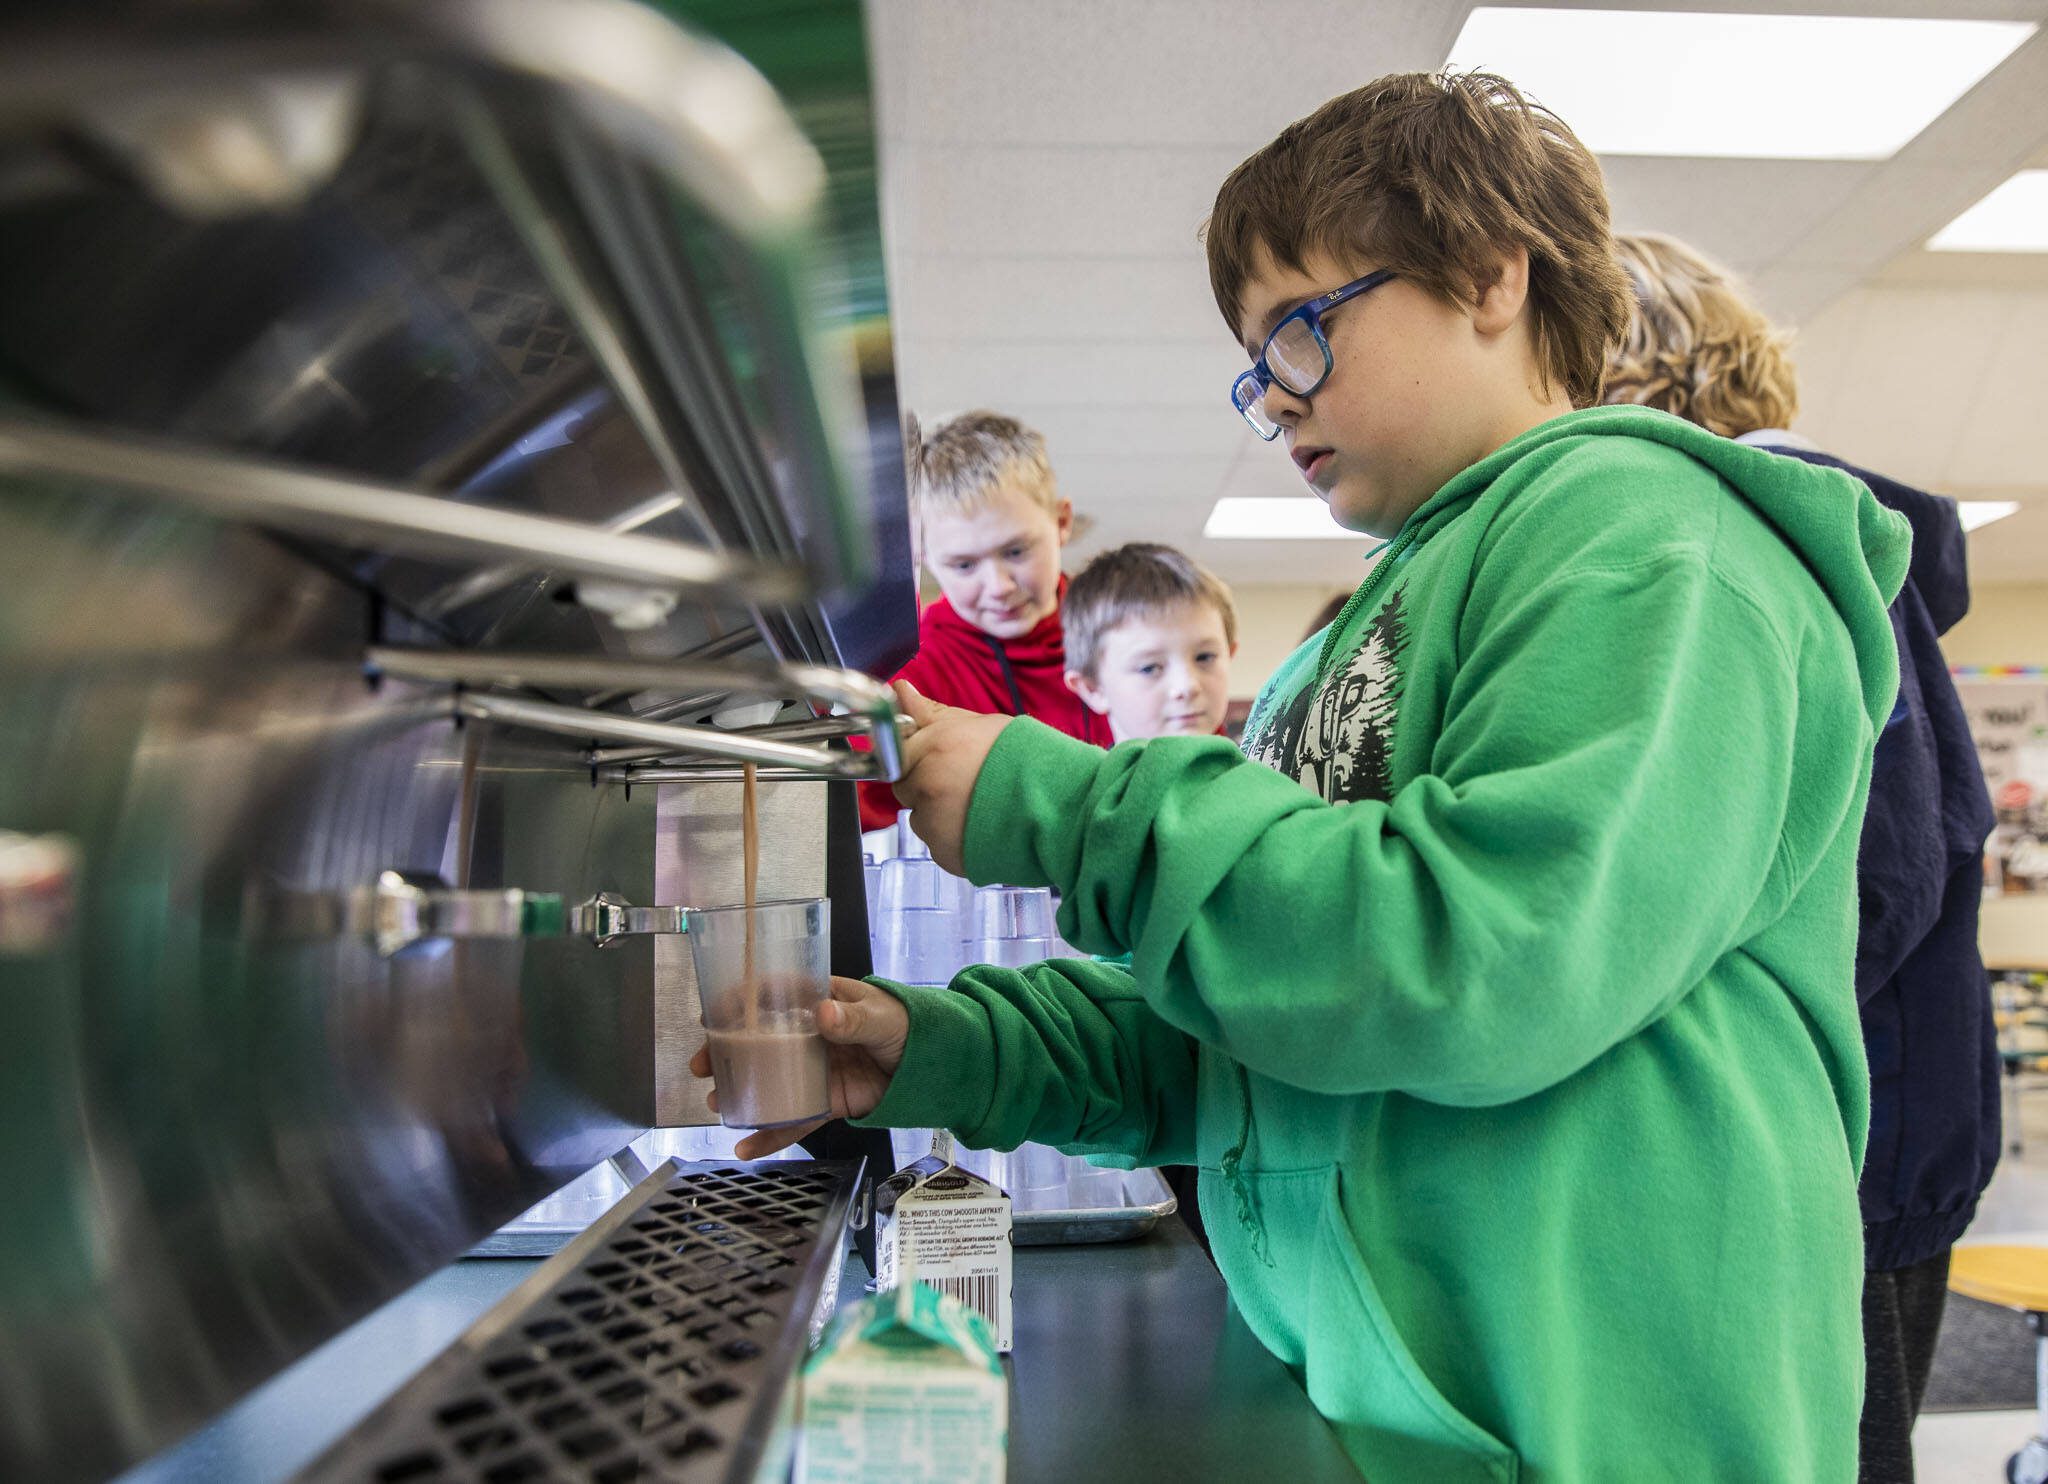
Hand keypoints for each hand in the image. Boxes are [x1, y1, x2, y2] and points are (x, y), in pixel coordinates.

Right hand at [689, 976, 910, 1158]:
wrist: (934, 1063)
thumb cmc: (908, 1024)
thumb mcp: (882, 1017)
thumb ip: (854, 1019)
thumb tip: (825, 1015)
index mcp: (819, 1001)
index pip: (772, 996)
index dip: (738, 1003)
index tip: (714, 1017)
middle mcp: (808, 1035)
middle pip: (757, 1042)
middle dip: (725, 1054)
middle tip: (703, 1066)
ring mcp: (813, 1070)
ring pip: (768, 1082)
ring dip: (740, 1093)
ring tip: (718, 1103)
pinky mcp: (823, 1101)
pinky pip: (793, 1118)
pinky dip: (771, 1134)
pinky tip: (747, 1145)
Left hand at [891, 679, 1011, 875]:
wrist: (1061, 806)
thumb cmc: (1028, 761)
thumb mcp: (979, 724)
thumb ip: (933, 713)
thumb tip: (901, 691)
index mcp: (934, 749)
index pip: (896, 754)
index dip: (917, 757)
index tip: (935, 760)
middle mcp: (928, 788)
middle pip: (907, 788)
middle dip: (928, 785)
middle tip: (965, 782)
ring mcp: (935, 825)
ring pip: (921, 819)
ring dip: (940, 815)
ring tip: (979, 808)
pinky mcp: (946, 854)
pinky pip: (938, 845)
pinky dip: (954, 840)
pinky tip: (981, 828)